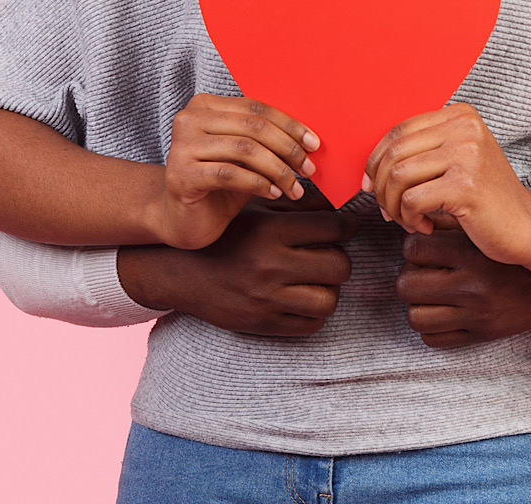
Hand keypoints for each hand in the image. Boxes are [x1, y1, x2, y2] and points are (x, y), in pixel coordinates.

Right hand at [119, 194, 359, 335]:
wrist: (182, 272)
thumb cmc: (227, 235)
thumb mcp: (257, 209)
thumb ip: (298, 205)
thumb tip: (340, 205)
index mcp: (270, 231)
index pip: (333, 227)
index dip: (348, 224)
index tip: (347, 225)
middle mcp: (270, 266)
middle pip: (339, 266)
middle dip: (340, 258)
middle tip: (330, 253)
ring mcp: (266, 300)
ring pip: (329, 300)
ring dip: (329, 288)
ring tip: (317, 278)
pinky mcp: (262, 324)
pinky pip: (311, 325)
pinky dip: (314, 312)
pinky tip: (303, 297)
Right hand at [160, 94, 320, 248]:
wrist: (182, 219)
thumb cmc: (217, 186)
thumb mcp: (244, 157)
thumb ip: (265, 141)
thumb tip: (308, 139)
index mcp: (205, 105)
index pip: (256, 108)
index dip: (289, 125)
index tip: (314, 144)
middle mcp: (189, 119)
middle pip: (253, 127)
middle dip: (287, 148)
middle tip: (308, 169)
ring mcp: (181, 146)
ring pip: (245, 150)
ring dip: (278, 170)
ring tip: (294, 187)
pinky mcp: (181, 174)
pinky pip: (230, 174)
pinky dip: (258, 183)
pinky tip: (273, 192)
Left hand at [364, 102, 530, 265]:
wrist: (527, 227)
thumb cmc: (485, 198)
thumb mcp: (456, 161)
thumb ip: (421, 153)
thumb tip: (369, 171)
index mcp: (460, 115)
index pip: (398, 130)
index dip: (375, 161)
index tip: (371, 186)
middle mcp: (464, 128)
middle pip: (394, 152)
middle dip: (380, 187)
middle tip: (389, 210)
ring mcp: (467, 155)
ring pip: (398, 176)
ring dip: (394, 206)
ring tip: (408, 219)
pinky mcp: (466, 186)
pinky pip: (411, 200)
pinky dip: (409, 218)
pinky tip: (424, 226)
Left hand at [395, 221, 530, 347]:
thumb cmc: (511, 251)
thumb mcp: (482, 229)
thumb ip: (447, 222)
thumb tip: (412, 218)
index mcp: (472, 253)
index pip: (413, 249)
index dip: (412, 246)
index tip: (421, 247)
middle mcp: (473, 286)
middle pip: (407, 285)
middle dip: (409, 276)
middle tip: (421, 271)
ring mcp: (476, 315)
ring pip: (415, 317)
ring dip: (416, 304)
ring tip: (429, 293)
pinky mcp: (481, 335)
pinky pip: (433, 339)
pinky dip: (429, 327)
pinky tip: (440, 312)